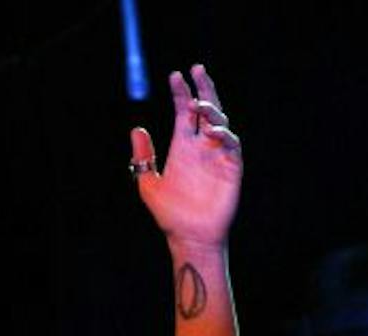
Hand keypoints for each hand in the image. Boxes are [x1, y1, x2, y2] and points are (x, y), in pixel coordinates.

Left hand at [129, 64, 241, 247]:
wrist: (188, 236)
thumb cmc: (170, 214)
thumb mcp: (149, 184)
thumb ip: (144, 158)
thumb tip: (136, 129)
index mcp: (182, 146)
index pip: (184, 112)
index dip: (180, 93)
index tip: (174, 76)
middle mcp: (201, 146)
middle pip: (206, 109)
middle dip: (203, 88)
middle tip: (197, 69)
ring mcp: (217, 155)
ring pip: (220, 122)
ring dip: (211, 109)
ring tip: (198, 104)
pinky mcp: (231, 167)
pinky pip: (232, 145)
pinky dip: (225, 134)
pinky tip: (213, 130)